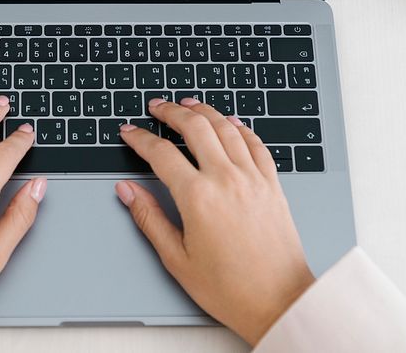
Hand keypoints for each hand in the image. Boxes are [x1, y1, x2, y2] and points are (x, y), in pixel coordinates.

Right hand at [115, 98, 314, 345]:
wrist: (279, 301)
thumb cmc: (230, 288)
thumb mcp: (177, 258)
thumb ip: (149, 217)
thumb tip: (127, 190)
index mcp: (197, 197)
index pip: (160, 153)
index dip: (140, 139)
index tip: (129, 132)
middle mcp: (226, 179)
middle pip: (195, 127)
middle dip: (171, 112)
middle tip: (157, 106)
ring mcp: (253, 178)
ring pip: (226, 128)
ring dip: (204, 111)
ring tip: (188, 104)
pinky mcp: (272, 184)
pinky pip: (256, 143)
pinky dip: (240, 127)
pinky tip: (231, 123)